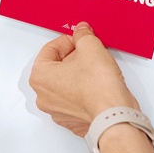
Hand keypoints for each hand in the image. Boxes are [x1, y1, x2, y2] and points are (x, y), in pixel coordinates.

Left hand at [29, 22, 138, 136]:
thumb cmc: (98, 87)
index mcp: (40, 77)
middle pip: (55, 68)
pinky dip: (83, 91)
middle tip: (89, 52)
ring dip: (77, 74)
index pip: (49, 50)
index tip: (79, 39)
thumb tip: (82, 32)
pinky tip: (96, 86)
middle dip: (72, 57)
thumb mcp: (91, 47)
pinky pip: (74, 100)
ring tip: (95, 69)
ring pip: (64, 85)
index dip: (67, 41)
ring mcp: (56, 111)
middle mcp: (43, 96)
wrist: (113, 116)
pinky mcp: (71, 120)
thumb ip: (83, 35)